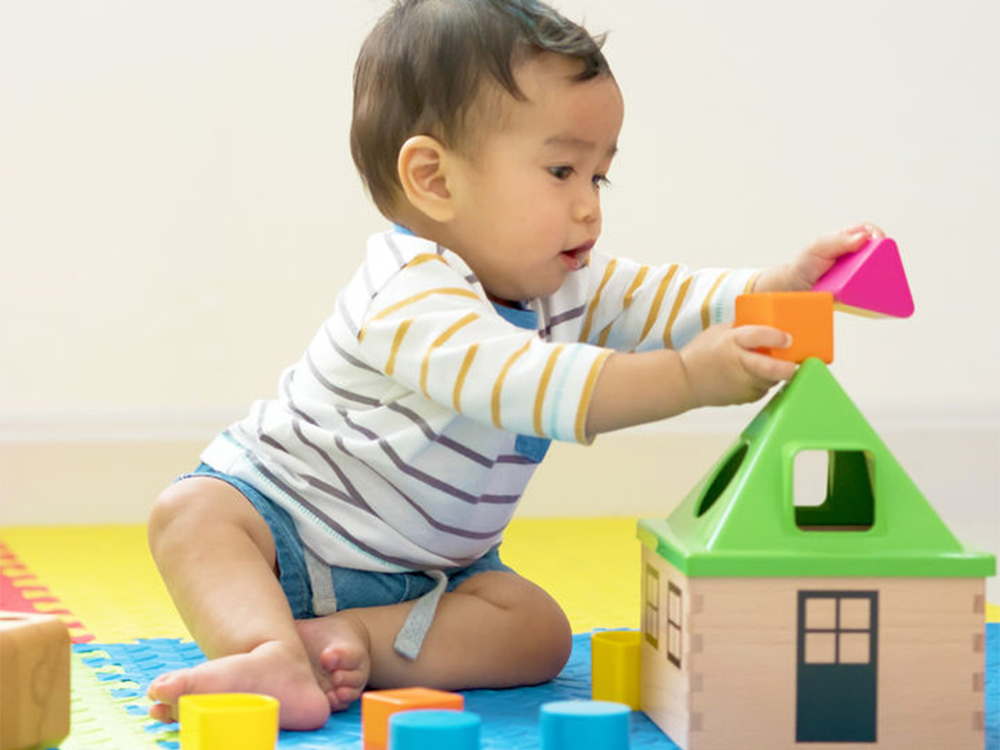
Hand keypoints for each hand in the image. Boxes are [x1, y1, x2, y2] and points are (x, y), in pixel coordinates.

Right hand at [679, 323, 797, 406]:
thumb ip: (742, 326)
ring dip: (776, 373)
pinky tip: (753, 376)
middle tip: (793, 363)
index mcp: (731, 342)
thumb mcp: (718, 331)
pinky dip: (763, 382)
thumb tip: (767, 322)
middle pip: (772, 369)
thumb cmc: (700, 354)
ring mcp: (741, 384)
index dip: (777, 338)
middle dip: (788, 368)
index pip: (759, 336)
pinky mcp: (743, 398)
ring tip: (772, 365)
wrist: (683, 382)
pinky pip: (762, 389)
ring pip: (772, 380)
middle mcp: (738, 364)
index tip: (788, 339)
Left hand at [755, 222, 885, 292]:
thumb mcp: (818, 247)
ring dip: (882, 274)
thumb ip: (838, 241)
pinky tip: (878, 294)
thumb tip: (863, 237)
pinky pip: (870, 287)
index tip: (879, 241)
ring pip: (877, 270)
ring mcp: (857, 270)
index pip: (869, 230)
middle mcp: (856, 253)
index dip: (877, 233)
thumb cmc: (806, 263)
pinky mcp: (856, 287)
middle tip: (882, 263)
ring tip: (884, 279)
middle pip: (878, 250)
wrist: (795, 287)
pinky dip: (875, 289)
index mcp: (848, 238)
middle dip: (884, 255)